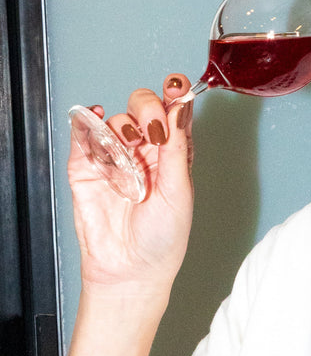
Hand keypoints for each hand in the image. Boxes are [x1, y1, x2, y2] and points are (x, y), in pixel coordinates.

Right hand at [68, 74, 195, 298]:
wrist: (131, 270)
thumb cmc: (163, 240)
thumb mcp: (180, 193)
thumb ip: (177, 150)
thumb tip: (181, 110)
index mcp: (173, 159)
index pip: (175, 116)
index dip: (175, 95)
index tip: (177, 85)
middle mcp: (145, 154)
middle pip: (144, 107)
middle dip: (148, 108)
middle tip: (152, 129)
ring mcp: (115, 158)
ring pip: (118, 118)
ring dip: (124, 125)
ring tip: (129, 150)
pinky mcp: (87, 166)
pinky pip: (84, 131)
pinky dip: (89, 119)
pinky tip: (97, 118)